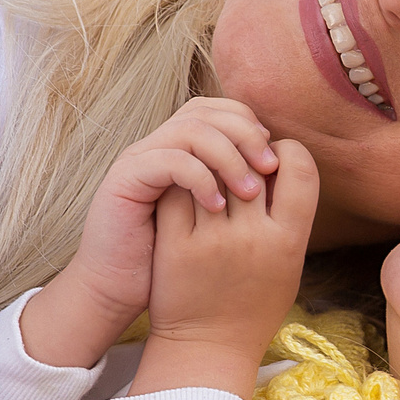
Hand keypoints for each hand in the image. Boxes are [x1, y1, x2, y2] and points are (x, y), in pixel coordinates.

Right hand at [19, 98, 280, 367]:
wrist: (116, 289)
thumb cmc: (169, 263)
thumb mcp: (212, 223)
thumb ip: (236, 193)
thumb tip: (284, 176)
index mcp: (180, 149)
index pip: (220, 110)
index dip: (251, 126)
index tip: (276, 162)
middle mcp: (158, 145)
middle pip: (207, 111)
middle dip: (246, 135)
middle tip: (270, 168)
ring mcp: (139, 158)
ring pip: (191, 130)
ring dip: (228, 157)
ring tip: (249, 193)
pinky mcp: (125, 178)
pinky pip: (169, 160)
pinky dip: (199, 179)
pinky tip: (217, 209)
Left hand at [129, 140, 318, 398]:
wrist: (208, 347)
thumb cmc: (254, 304)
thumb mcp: (289, 265)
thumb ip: (289, 217)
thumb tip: (281, 161)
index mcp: (288, 241)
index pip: (299, 166)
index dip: (287, 151)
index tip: (274, 161)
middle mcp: (253, 238)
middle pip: (252, 163)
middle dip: (246, 154)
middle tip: (238, 163)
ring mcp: (212, 241)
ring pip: (211, 171)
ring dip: (212, 165)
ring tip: (211, 175)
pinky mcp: (176, 245)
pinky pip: (178, 192)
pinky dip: (183, 182)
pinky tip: (186, 191)